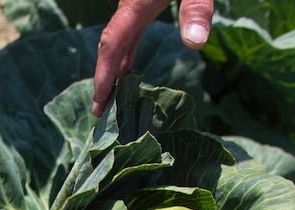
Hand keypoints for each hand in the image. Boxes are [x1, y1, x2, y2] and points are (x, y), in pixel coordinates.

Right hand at [92, 0, 212, 116]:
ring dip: (115, 68)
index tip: (98, 106)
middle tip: (101, 113)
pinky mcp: (144, 0)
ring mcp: (136, 2)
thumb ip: (196, 9)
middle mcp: (130, 4)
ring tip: (113, 99)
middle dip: (105, 80)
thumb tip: (195, 44)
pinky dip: (126, 53)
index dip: (104, 78)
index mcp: (137, 2)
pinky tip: (128, 69)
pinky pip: (129, 31)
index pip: (113, 46)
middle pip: (111, 46)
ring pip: (118, 39)